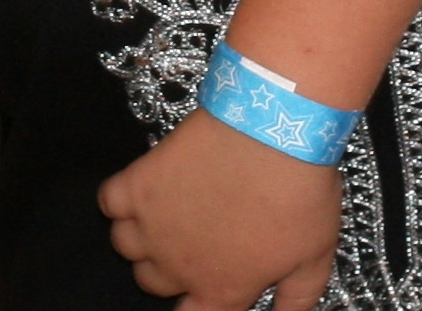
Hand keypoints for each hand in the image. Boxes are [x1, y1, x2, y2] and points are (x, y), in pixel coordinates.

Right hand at [99, 108, 339, 308]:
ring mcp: (152, 225)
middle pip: (151, 282)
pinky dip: (119, 198)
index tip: (204, 287)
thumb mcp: (314, 258)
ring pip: (124, 246)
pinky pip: (108, 201)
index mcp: (221, 289)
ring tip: (167, 210)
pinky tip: (144, 187)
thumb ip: (296, 300)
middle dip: (168, 266)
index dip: (195, 304)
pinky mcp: (138, 183)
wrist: (274, 129)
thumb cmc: (299, 194)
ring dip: (141, 234)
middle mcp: (178, 265)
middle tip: (194, 237)